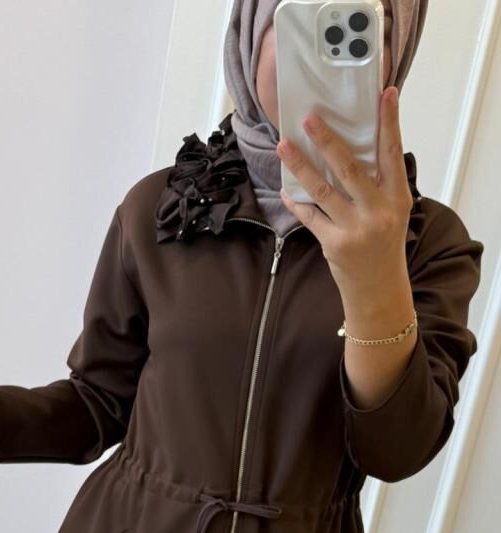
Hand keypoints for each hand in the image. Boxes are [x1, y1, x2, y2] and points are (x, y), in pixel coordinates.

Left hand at [276, 86, 413, 304]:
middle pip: (350, 168)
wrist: (378, 288)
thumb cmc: (383, 244)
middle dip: (328, 141)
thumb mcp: (392, 211)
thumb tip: (351, 147)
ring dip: (300, 166)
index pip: (393, 152)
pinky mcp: (334, 244)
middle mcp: (378, 211)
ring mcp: (355, 229)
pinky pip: (310, 216)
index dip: (390, 122)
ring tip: (284, 145)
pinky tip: (284, 187)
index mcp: (397, 197)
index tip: (386, 94)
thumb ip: (378, 183)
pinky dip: (296, 201)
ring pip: (322, 190)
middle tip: (310, 118)